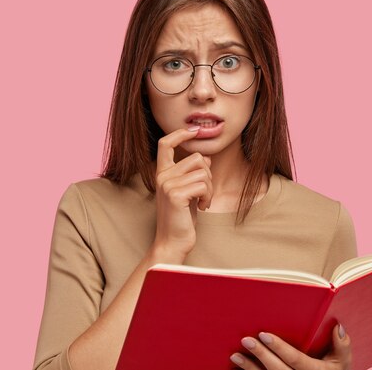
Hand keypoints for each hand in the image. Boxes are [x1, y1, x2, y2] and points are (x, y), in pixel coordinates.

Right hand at [152, 127, 212, 257]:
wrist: (173, 242)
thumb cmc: (182, 217)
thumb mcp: (188, 191)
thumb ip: (193, 173)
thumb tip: (206, 156)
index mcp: (162, 173)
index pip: (165, 143)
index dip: (180, 133)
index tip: (195, 130)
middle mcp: (162, 176)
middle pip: (197, 158)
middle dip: (209, 175)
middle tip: (204, 193)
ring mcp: (167, 184)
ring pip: (203, 172)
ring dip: (210, 188)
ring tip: (203, 202)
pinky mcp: (175, 195)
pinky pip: (203, 185)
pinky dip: (208, 197)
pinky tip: (202, 207)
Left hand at [230, 324, 350, 369]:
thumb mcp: (343, 362)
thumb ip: (342, 346)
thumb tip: (337, 326)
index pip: (295, 360)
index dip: (279, 348)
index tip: (263, 334)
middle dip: (261, 355)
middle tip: (246, 340)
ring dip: (249, 368)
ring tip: (235, 355)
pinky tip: (239, 367)